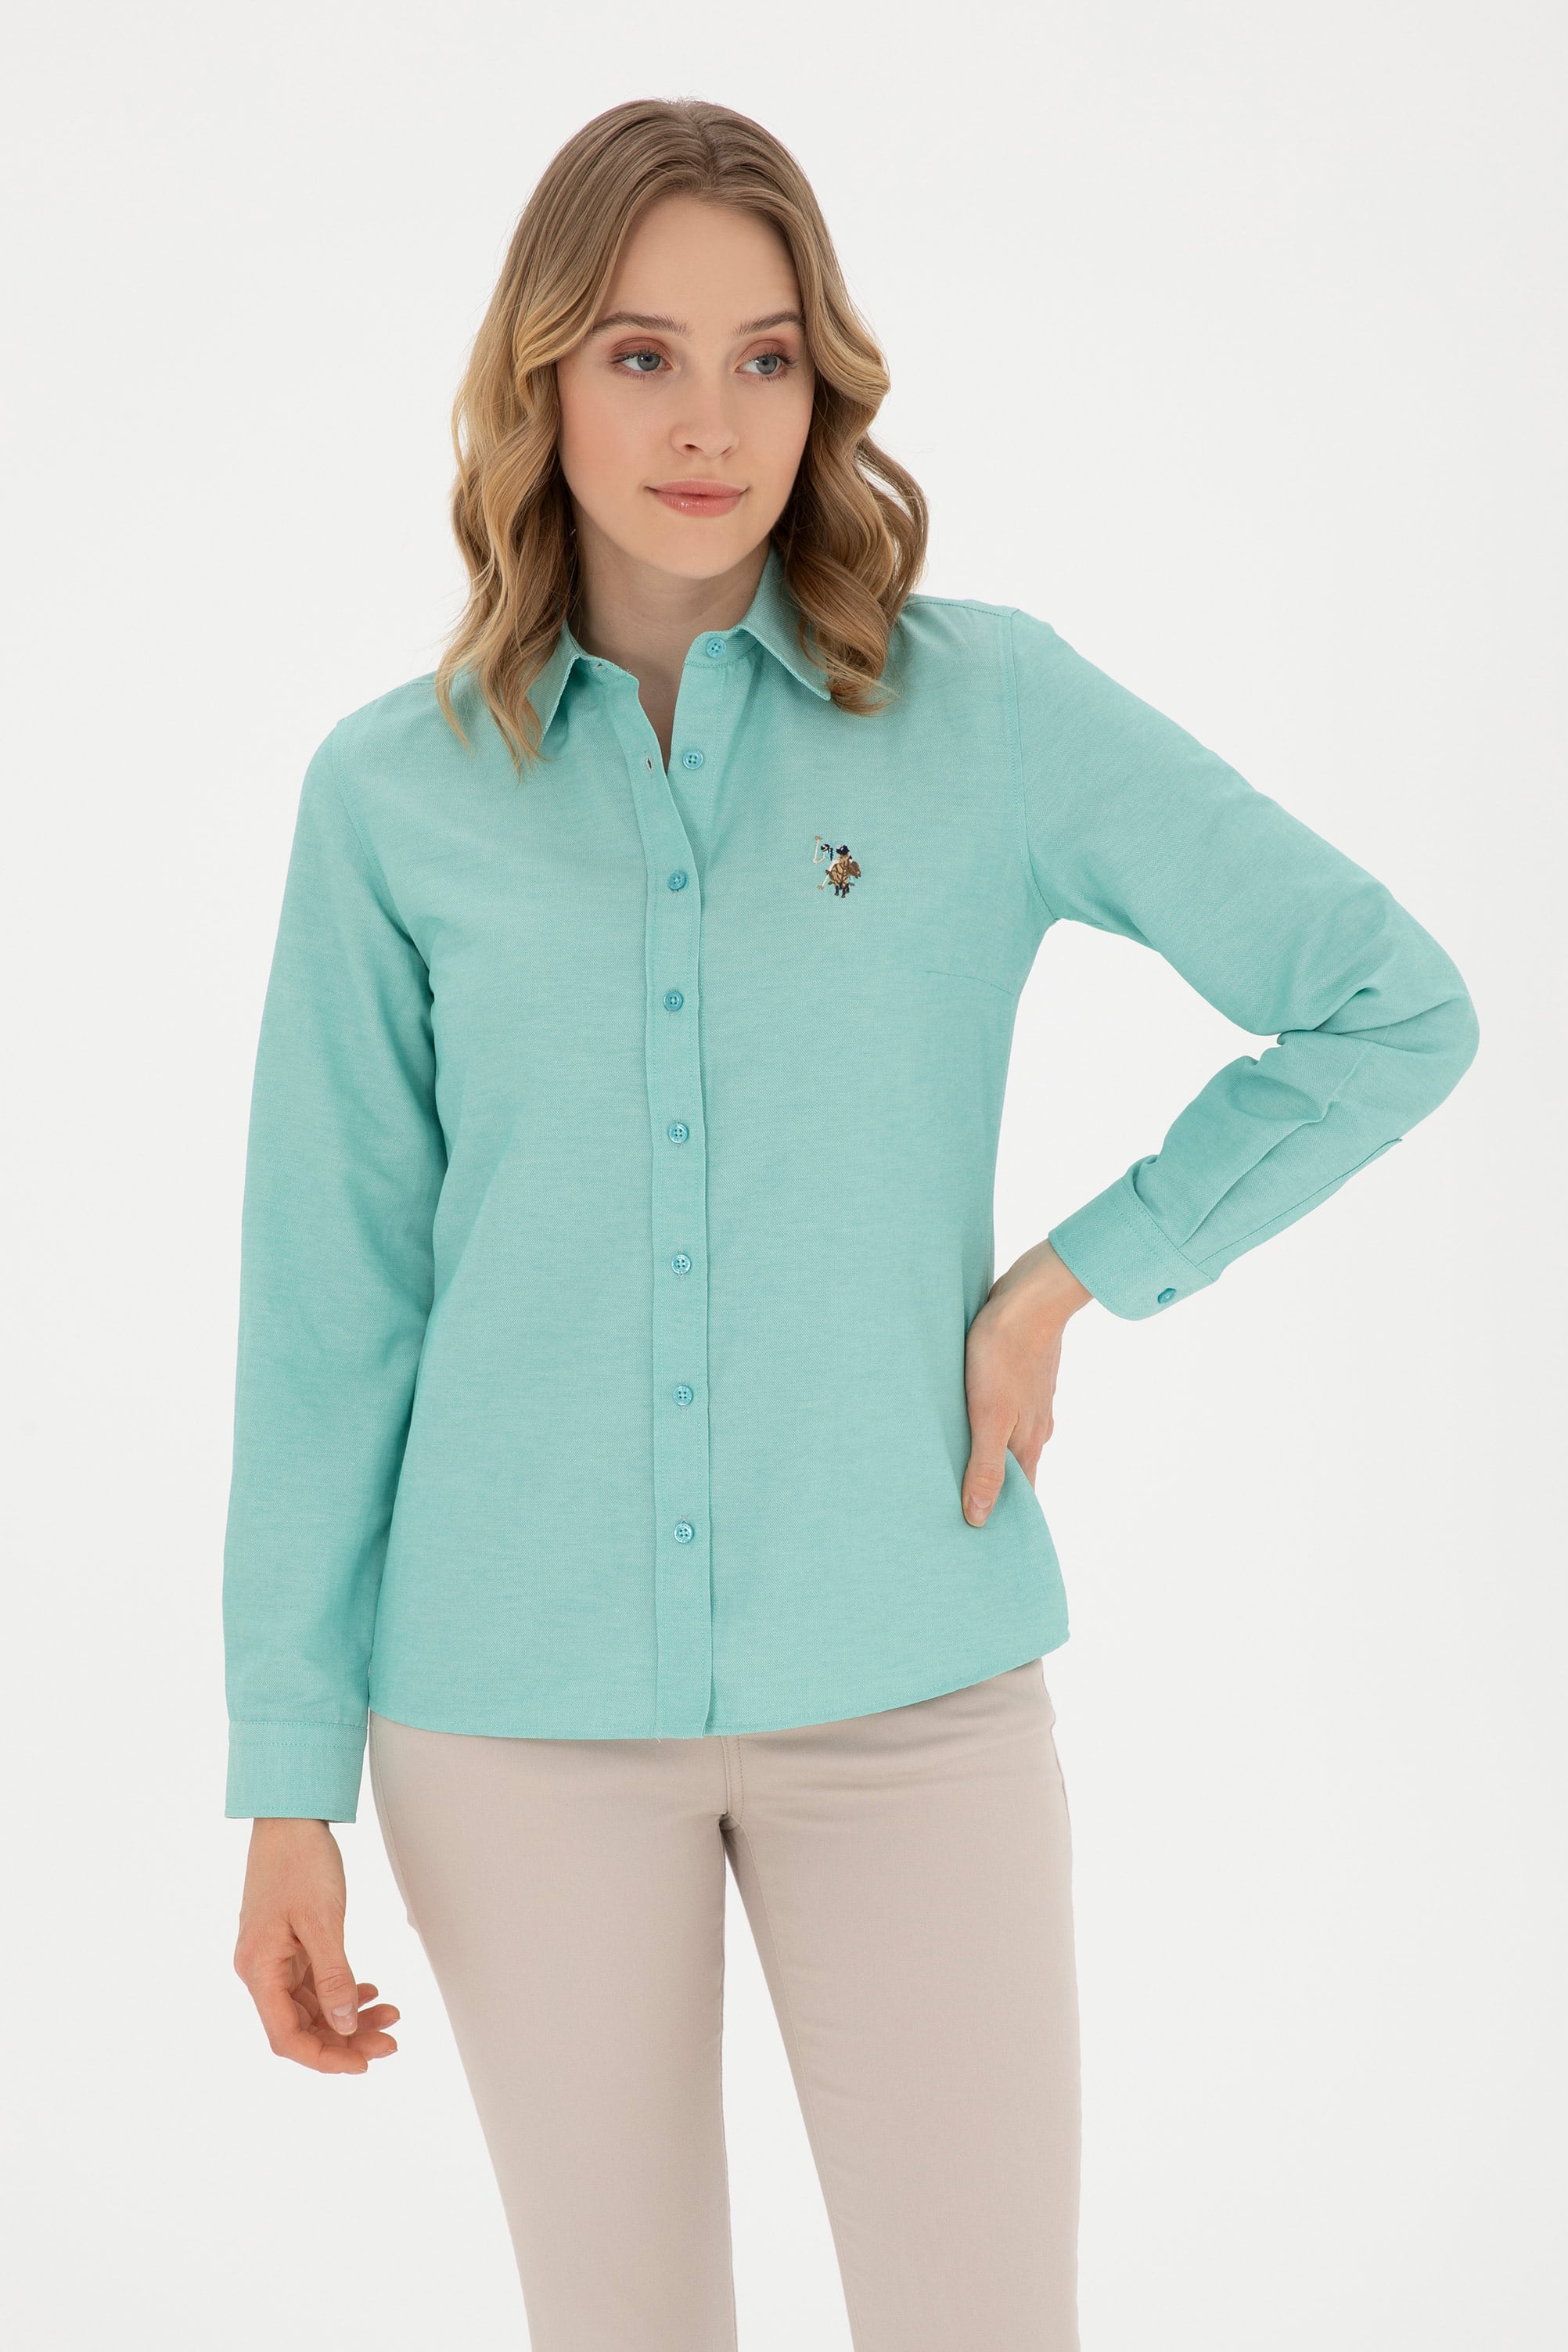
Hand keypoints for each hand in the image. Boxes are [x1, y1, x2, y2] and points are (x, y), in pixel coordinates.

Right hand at [234, 1818, 399, 2074]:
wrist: (290, 1818)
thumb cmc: (299, 1861)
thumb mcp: (322, 1919)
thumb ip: (334, 1975)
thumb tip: (343, 2025)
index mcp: (258, 1970)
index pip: (286, 2037)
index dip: (323, 2057)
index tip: (363, 2064)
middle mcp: (261, 1971)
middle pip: (302, 2026)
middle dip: (345, 2039)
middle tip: (391, 2040)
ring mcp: (275, 1958)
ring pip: (313, 2006)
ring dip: (350, 2015)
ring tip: (392, 2014)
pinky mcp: (289, 1945)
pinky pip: (316, 1983)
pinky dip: (344, 1991)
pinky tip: (371, 1992)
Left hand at [961, 1240, 1092, 1526]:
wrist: (1031, 1294)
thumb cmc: (1004, 1353)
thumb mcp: (988, 1414)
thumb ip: (985, 1465)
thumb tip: (979, 1518)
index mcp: (1029, 1441)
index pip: (1023, 1494)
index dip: (1005, 1516)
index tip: (984, 1538)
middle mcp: (1035, 1424)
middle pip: (1014, 1467)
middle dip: (994, 1487)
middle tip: (962, 1507)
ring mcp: (1030, 1397)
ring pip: (1008, 1435)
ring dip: (987, 1452)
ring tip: (957, 1465)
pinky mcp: (1020, 1372)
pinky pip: (1003, 1407)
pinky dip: (986, 1421)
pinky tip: (966, 1415)